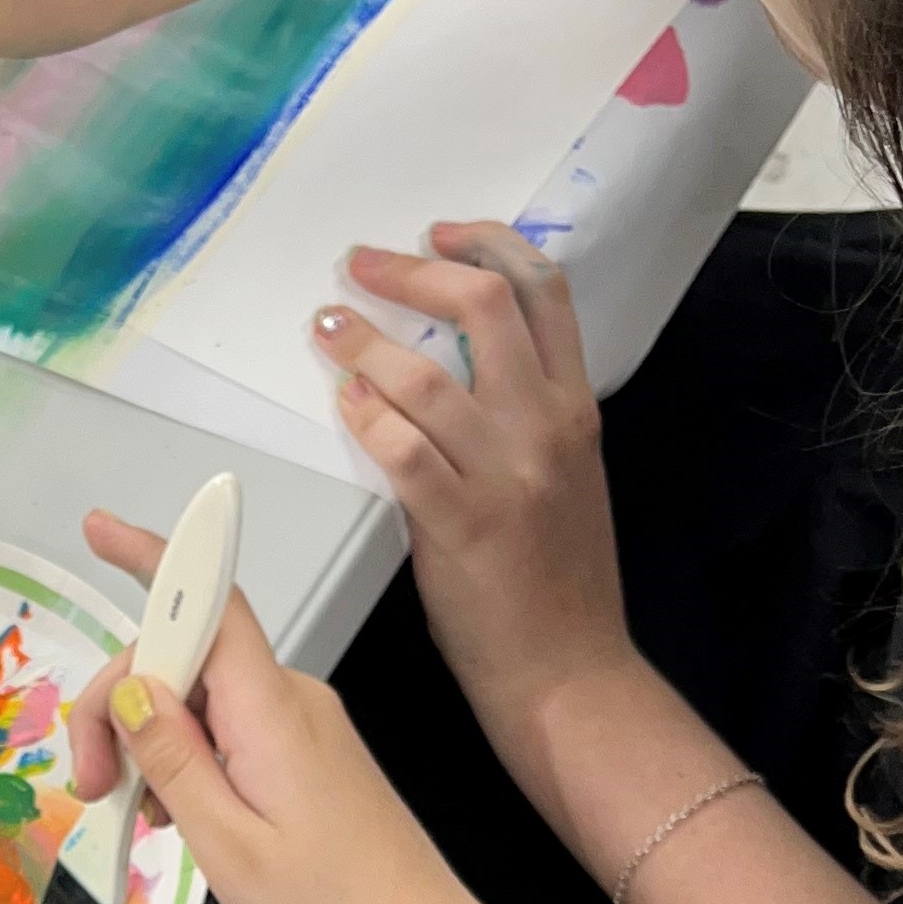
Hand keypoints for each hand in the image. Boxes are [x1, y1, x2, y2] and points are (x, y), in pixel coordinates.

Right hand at [67, 510, 501, 903]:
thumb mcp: (229, 848)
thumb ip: (172, 761)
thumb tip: (130, 689)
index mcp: (271, 712)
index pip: (208, 601)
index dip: (153, 556)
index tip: (98, 531)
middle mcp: (291, 701)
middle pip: (183, 658)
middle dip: (119, 708)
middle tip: (92, 791)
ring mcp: (303, 726)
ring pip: (199, 700)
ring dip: (151, 745)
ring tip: (142, 822)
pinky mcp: (309, 757)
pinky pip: (229, 732)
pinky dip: (188, 763)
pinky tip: (179, 820)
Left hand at [311, 226, 637, 756]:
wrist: (568, 670)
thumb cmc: (557, 580)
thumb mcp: (562, 476)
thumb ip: (522, 417)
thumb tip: (459, 366)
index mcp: (574, 409)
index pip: (544, 292)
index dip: (487, 246)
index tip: (440, 233)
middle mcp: (547, 428)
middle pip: (485, 307)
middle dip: (415, 272)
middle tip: (362, 265)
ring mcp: (507, 474)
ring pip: (429, 376)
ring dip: (365, 340)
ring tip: (327, 324)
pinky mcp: (462, 523)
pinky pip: (404, 450)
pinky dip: (367, 414)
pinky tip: (343, 397)